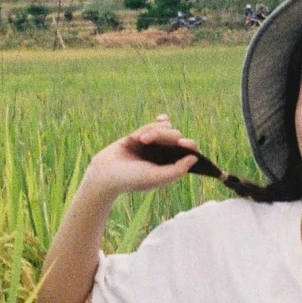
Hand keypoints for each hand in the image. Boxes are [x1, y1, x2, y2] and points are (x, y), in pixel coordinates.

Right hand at [84, 114, 200, 195]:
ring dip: (152, 131)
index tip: (182, 143)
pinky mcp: (145, 136)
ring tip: (139, 139)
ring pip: (166, 127)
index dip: (190, 146)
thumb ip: (177, 170)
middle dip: (162, 136)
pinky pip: (155, 124)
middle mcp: (167, 155)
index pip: (190, 153)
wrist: (106, 172)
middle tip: (145, 141)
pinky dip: (148, 127)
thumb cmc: (132, 179)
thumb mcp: (156, 177)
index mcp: (172, 167)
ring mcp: (156, 144)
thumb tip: (195, 157)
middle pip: (176, 136)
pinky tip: (144, 130)